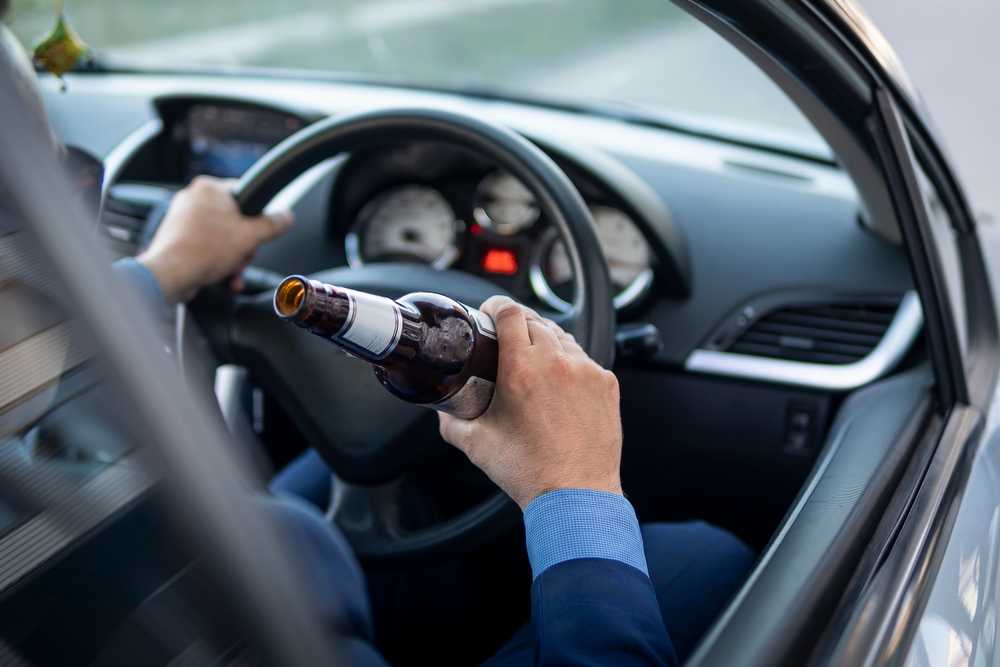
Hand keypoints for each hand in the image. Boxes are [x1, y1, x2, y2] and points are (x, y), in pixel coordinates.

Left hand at [136, 176, 292, 302]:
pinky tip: (223, 275)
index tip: (259, 232)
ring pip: (222, 235)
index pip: (245, 193)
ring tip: (231, 269)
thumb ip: (273, 224)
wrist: (170, 275)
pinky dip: (218, 260)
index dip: (257, 216)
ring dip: (233, 256)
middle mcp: (193, 198)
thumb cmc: (202, 252)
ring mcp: (182, 218)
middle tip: (243, 255)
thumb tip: (286, 217)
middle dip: (244, 243)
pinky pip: (207, 246)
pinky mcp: (177, 237)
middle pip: (235, 218)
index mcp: (209, 189)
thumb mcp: (251, 237)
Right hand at [438, 296, 622, 509]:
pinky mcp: (606, 385)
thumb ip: (451, 421)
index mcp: (521, 369)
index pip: (510, 312)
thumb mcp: (476, 444)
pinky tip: (559, 384)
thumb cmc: (530, 472)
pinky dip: (570, 364)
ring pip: (563, 338)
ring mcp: (587, 372)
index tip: (490, 312)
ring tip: (534, 364)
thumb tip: (442, 410)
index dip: (496, 306)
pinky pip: (585, 360)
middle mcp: (557, 363)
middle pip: (536, 321)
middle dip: (518, 325)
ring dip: (546, 342)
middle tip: (506, 340)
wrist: (576, 495)